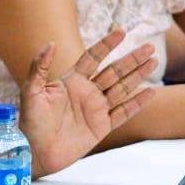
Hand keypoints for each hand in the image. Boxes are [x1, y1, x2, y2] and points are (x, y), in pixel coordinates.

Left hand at [20, 29, 157, 177]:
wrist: (35, 152)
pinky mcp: (101, 126)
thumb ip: (39, 67)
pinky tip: (150, 92)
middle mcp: (87, 92)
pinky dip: (137, 103)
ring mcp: (96, 109)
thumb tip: (49, 43)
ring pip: (122, 88)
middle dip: (132, 59)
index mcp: (72, 81)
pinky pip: (123, 112)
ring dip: (138, 75)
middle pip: (114, 71)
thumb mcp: (31, 92)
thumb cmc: (30, 122)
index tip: (121, 32)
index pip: (93, 57)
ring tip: (154, 61)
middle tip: (149, 46)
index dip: (107, 44)